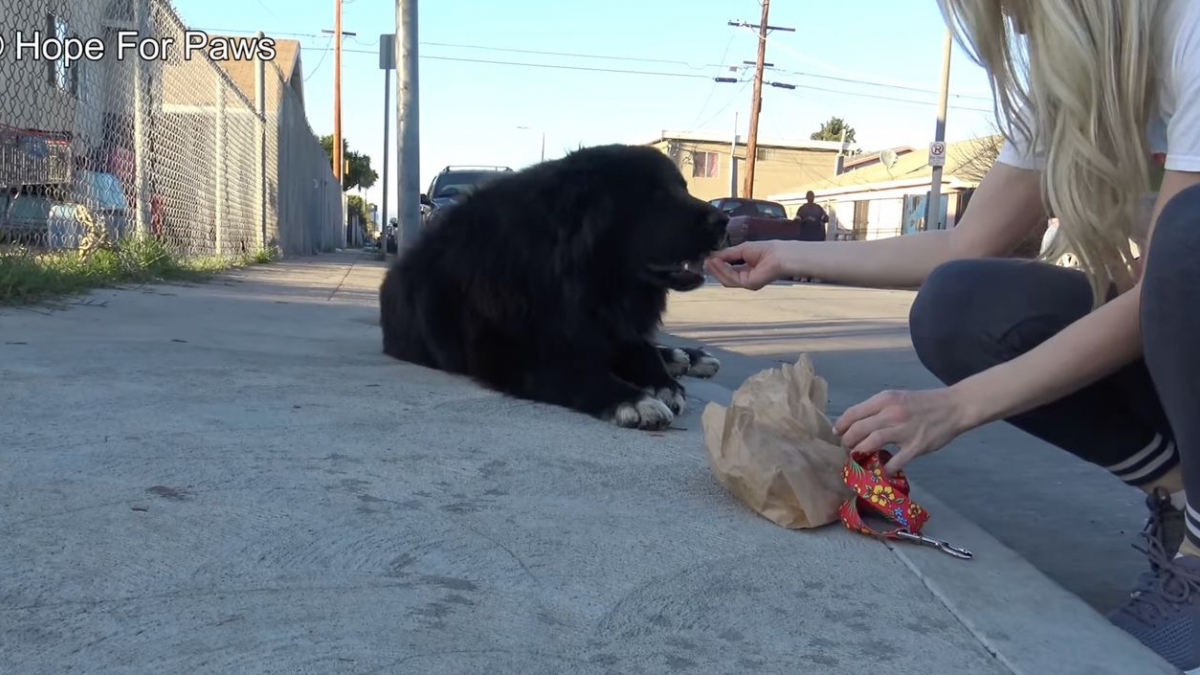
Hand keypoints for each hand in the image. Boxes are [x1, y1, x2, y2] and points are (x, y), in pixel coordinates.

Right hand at [704, 241, 798, 289]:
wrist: (779, 254)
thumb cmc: (766, 249)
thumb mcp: (741, 249)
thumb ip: (727, 254)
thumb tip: (712, 256)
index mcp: (745, 270)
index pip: (728, 270)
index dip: (717, 265)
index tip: (707, 259)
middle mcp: (745, 278)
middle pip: (725, 277)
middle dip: (714, 269)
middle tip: (705, 261)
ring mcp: (747, 283)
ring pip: (726, 279)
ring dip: (716, 270)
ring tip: (708, 261)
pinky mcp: (748, 284)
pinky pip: (731, 278)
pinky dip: (722, 270)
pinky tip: (716, 262)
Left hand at [833, 388, 973, 474]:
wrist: (953, 407)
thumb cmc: (922, 403)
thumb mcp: (897, 398)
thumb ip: (877, 409)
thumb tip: (854, 423)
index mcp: (885, 400)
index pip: (853, 413)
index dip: (841, 425)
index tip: (837, 433)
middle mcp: (892, 413)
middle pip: (859, 429)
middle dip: (847, 441)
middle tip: (847, 448)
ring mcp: (905, 430)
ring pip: (872, 442)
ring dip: (860, 452)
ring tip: (857, 457)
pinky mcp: (916, 446)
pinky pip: (895, 461)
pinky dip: (884, 468)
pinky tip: (881, 470)